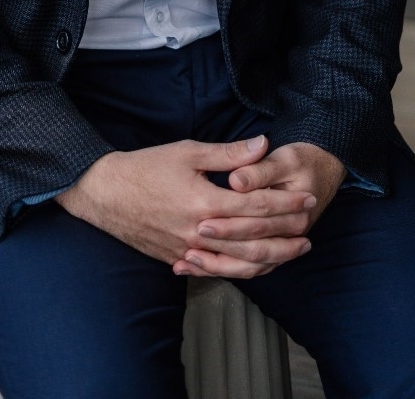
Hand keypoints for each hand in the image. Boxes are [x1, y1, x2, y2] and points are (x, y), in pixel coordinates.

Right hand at [55, 136, 314, 278]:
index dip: (285, 202)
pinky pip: (217, 270)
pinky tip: (256, 267)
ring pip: (239, 261)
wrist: (105, 193)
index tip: (306, 199)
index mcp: (205, 202)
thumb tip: (263, 145)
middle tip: (309, 228)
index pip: (256, 205)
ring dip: (271, 258)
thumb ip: (228, 153)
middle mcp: (200, 232)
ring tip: (293, 253)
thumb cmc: (146, 167)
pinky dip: (241, 270)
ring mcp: (189, 250)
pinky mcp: (178, 260)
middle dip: (285, 232)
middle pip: (253, 237)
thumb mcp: (187, 151)